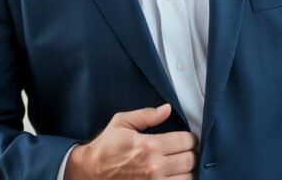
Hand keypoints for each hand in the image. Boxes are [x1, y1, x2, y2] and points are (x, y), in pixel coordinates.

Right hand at [65, 104, 197, 179]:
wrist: (90, 172)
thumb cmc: (105, 148)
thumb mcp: (121, 123)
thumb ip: (146, 115)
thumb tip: (167, 109)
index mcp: (149, 145)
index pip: (185, 141)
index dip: (190, 138)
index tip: (187, 139)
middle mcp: (154, 166)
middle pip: (190, 160)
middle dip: (191, 153)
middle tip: (186, 151)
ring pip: (188, 177)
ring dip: (187, 170)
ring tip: (181, 165)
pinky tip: (175, 176)